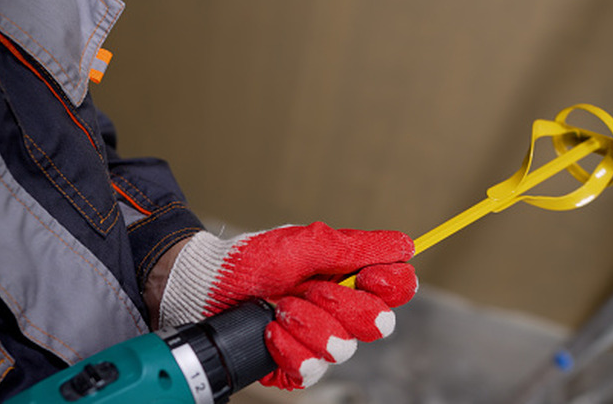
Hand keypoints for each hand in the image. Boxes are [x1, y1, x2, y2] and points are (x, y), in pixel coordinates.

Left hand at [157, 222, 417, 388]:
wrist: (206, 287)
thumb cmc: (252, 260)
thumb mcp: (307, 243)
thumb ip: (356, 246)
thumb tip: (406, 244)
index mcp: (349, 279)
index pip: (397, 288)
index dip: (389, 285)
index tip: (366, 275)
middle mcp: (340, 312)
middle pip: (378, 323)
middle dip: (341, 305)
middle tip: (308, 288)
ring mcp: (319, 340)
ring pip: (343, 349)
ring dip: (308, 324)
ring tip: (280, 307)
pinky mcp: (296, 365)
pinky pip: (311, 369)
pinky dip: (288, 347)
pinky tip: (270, 330)